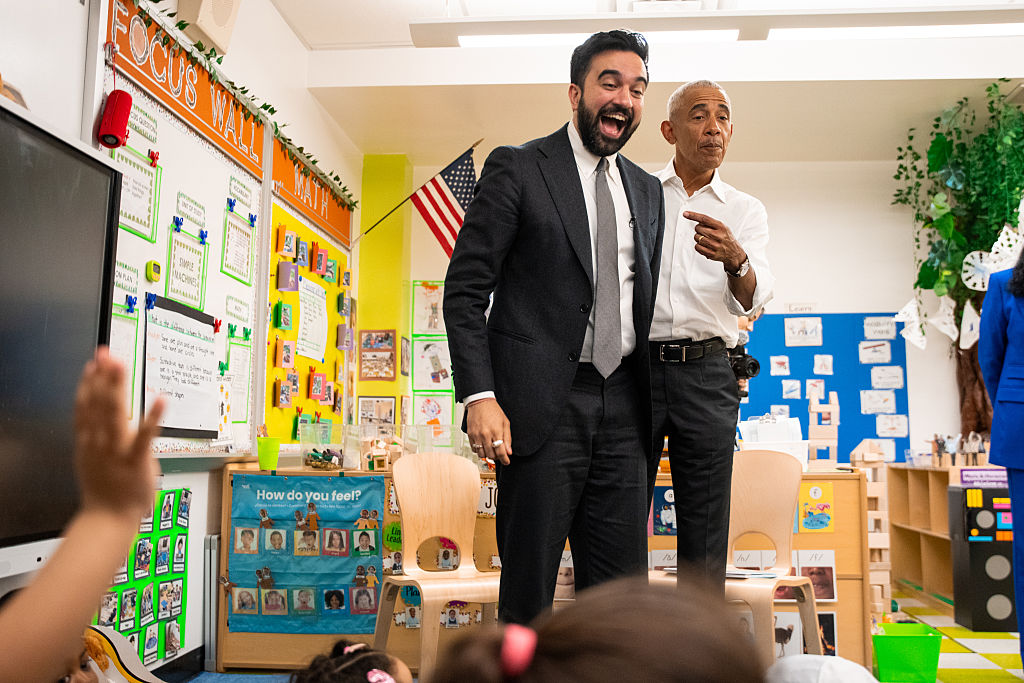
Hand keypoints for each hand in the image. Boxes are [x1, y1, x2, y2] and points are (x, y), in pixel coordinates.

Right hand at [74, 347, 164, 520]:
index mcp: (87, 441)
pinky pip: (145, 437)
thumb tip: (97, 413)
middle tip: (106, 354)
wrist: (108, 519)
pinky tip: (161, 399)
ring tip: (122, 365)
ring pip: (114, 415)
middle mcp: (99, 442)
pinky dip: (152, 417)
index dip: (88, 382)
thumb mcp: (91, 458)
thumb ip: (94, 435)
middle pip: (97, 404)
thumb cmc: (103, 489)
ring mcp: (116, 451)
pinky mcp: (136, 461)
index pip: (84, 406)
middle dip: (102, 377)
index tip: (93, 362)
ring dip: (117, 389)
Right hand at [466, 399, 511, 464]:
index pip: (501, 452)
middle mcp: (485, 435)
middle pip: (491, 455)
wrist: (480, 402)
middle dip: (497, 457)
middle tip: (499, 454)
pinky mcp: (470, 435)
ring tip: (491, 450)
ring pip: (482, 454)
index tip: (506, 462)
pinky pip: (474, 449)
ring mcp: (476, 435)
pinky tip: (483, 446)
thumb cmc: (493, 410)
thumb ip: (508, 438)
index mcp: (496, 431)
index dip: (505, 459)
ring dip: (487, 455)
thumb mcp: (505, 423)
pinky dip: (479, 451)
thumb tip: (509, 452)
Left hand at [684, 210, 746, 273]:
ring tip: (707, 240)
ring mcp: (714, 245)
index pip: (704, 219)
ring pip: (696, 238)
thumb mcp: (723, 227)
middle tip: (705, 232)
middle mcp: (718, 236)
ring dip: (699, 238)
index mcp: (721, 227)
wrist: (734, 253)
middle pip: (698, 228)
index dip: (693, 216)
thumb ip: (711, 223)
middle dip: (699, 229)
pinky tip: (705, 246)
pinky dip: (698, 246)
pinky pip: (697, 247)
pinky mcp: (711, 254)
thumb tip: (696, 218)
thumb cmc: (727, 238)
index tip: (686, 214)